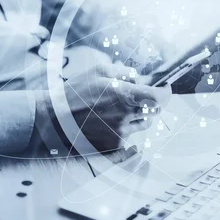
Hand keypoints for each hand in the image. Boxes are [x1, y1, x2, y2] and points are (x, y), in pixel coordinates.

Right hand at [39, 64, 170, 151]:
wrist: (54, 121)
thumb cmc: (75, 94)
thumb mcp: (98, 72)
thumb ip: (123, 71)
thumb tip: (138, 76)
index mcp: (125, 96)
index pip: (159, 97)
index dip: (166, 93)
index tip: (165, 89)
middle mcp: (126, 117)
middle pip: (154, 112)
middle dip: (151, 104)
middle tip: (139, 99)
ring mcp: (120, 134)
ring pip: (142, 126)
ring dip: (138, 117)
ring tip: (116, 111)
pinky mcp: (113, 148)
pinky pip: (130, 140)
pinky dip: (125, 131)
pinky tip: (110, 125)